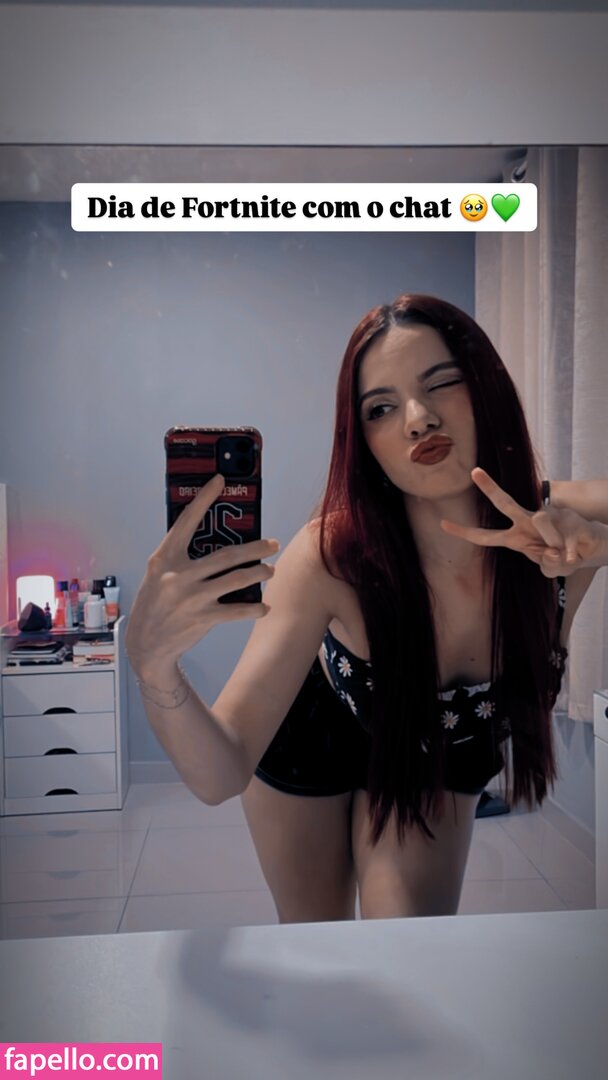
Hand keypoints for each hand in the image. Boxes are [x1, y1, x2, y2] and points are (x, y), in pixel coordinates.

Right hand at [126, 474, 279, 676]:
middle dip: (255, 549)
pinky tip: (264, 606)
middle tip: (272, 544)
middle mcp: (178, 575)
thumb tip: (218, 540)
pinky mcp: (202, 619)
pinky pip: (236, 611)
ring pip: (236, 580)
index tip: (219, 481)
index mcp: (164, 558)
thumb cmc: (156, 603)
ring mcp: (191, 598)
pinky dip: (254, 608)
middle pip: (226, 555)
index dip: (204, 499)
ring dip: (259, 573)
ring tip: (270, 570)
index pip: (186, 521)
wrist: (145, 644)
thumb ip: (181, 557)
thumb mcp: (159, 574)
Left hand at [440, 468, 606, 576]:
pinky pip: (568, 546)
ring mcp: (550, 519)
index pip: (485, 536)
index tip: (442, 524)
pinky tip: (575, 553)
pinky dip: (572, 555)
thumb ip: (545, 563)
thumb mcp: (546, 565)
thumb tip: (557, 554)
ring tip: (560, 550)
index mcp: (516, 537)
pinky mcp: (569, 522)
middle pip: (506, 504)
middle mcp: (528, 522)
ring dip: (554, 542)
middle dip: (490, 488)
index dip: (464, 533)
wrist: (590, 545)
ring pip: (545, 521)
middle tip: (475, 472)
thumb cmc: (559, 552)